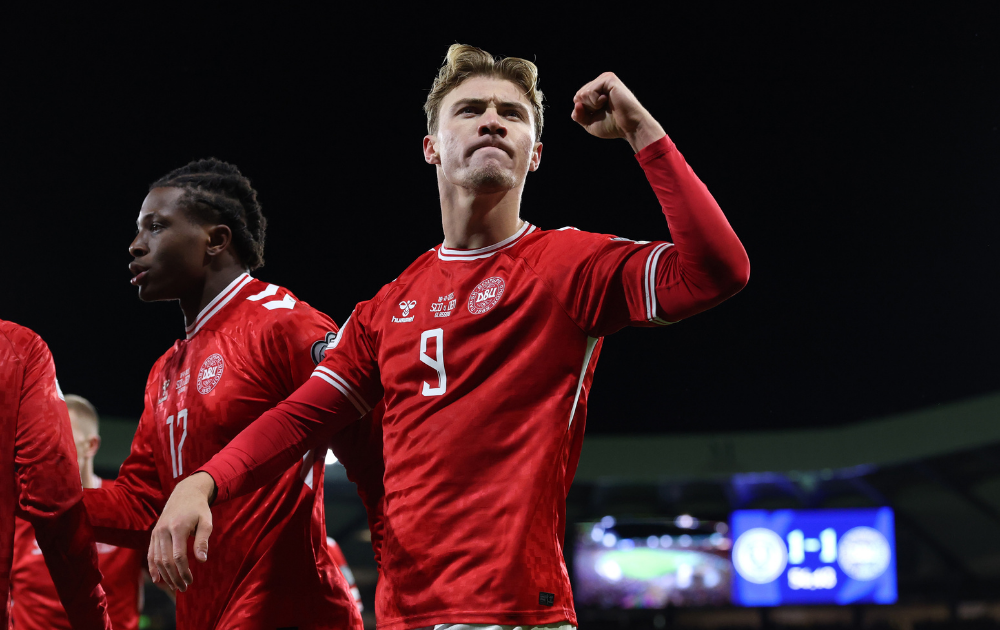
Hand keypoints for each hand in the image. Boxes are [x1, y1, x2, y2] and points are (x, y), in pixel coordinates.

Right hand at [147, 471, 215, 591]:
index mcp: (178, 527)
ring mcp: (156, 532)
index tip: (190, 581)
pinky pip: (150, 554)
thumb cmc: (199, 509)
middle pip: (166, 560)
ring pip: (157, 559)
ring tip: (175, 586)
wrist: (185, 493)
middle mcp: (163, 530)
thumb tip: (202, 561)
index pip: (178, 556)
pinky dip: (153, 567)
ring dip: (165, 575)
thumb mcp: (206, 521)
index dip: (183, 571)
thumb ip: (203, 541)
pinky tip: (157, 579)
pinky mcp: (153, 534)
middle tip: (184, 588)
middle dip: (174, 577)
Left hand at [571, 72, 665, 151]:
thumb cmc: (613, 126)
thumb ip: (578, 115)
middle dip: (588, 109)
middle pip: (578, 96)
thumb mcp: (590, 124)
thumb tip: (576, 103)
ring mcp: (605, 79)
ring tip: (607, 106)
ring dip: (592, 106)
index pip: (578, 99)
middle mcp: (600, 82)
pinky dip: (596, 102)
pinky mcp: (609, 79)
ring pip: (582, 94)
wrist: (630, 127)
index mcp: (597, 91)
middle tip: (604, 111)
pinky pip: (590, 91)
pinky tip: (608, 101)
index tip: (599, 115)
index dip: (584, 112)